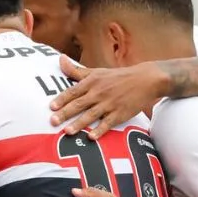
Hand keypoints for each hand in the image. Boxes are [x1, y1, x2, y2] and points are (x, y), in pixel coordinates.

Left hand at [50, 59, 169, 135]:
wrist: (145, 80)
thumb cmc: (117, 77)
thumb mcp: (97, 72)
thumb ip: (76, 71)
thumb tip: (60, 59)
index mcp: (92, 82)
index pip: (73, 91)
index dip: (62, 99)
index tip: (51, 107)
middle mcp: (99, 93)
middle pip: (79, 104)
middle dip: (65, 113)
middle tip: (53, 121)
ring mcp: (110, 104)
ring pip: (91, 115)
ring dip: (79, 123)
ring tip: (67, 131)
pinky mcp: (120, 114)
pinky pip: (108, 123)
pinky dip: (100, 130)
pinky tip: (91, 137)